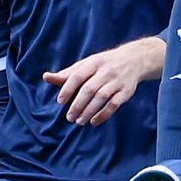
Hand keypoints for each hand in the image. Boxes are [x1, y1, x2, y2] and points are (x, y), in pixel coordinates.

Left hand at [43, 38, 164, 125]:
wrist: (135, 59)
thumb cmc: (104, 64)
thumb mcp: (87, 64)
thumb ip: (68, 73)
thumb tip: (46, 77)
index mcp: (94, 62)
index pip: (78, 75)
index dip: (68, 89)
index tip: (60, 102)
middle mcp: (107, 71)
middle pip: (90, 89)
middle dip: (77, 105)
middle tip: (69, 117)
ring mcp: (117, 81)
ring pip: (102, 97)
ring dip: (88, 111)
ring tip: (79, 121)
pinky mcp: (126, 91)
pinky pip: (114, 104)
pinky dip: (103, 115)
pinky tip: (94, 121)